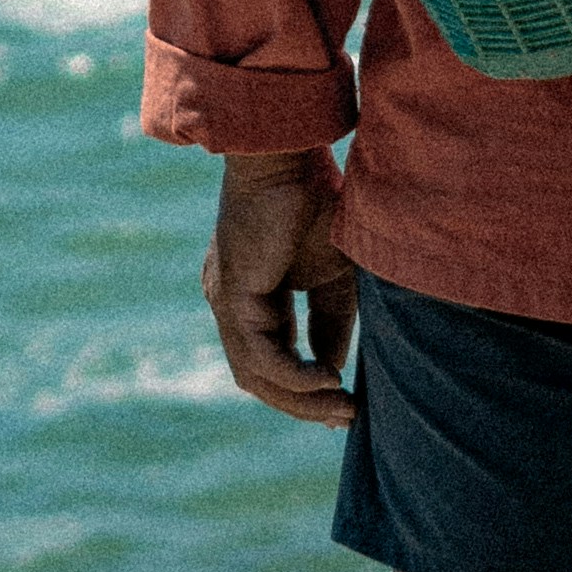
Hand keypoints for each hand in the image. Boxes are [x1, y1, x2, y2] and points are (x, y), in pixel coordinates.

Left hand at [205, 152, 356, 419]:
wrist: (291, 154)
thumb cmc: (316, 201)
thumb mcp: (334, 275)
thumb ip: (332, 322)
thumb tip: (333, 370)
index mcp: (252, 295)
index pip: (270, 359)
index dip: (305, 389)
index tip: (344, 407)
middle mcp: (231, 303)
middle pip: (258, 376)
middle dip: (303, 403)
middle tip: (345, 417)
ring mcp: (225, 300)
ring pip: (254, 374)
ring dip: (298, 397)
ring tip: (340, 404)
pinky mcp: (231, 294)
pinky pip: (257, 353)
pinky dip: (291, 374)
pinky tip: (326, 378)